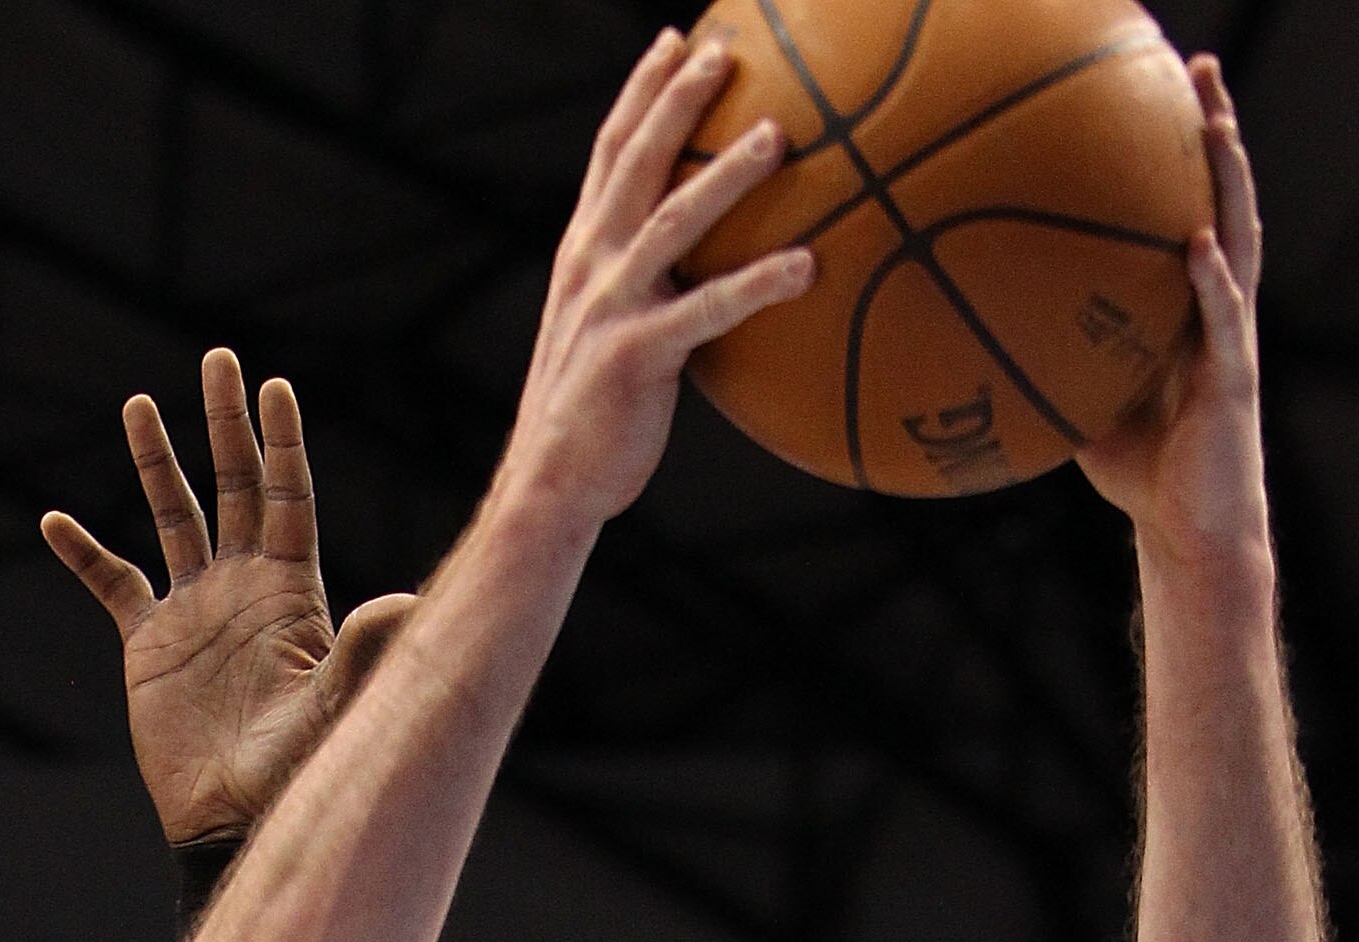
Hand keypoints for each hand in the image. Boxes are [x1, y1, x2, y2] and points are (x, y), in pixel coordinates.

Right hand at [42, 356, 414, 846]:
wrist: (233, 823)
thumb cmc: (295, 772)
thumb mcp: (338, 709)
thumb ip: (369, 653)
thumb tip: (410, 602)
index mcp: (291, 593)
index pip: (288, 498)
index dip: (282, 444)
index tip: (276, 385)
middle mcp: (243, 590)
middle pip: (233, 487)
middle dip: (225, 425)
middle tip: (220, 359)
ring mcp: (194, 613)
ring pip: (172, 518)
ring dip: (154, 464)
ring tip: (136, 404)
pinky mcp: (149, 645)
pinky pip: (112, 584)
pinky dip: (83, 553)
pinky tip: (54, 520)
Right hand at [494, 28, 815, 541]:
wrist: (550, 481)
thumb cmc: (591, 416)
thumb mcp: (607, 336)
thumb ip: (646, 292)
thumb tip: (704, 276)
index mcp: (583, 252)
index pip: (610, 151)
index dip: (641, 91)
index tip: (674, 41)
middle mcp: (591, 264)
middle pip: (637, 160)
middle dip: (679, 98)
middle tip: (727, 51)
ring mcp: (612, 305)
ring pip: (674, 220)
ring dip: (726, 174)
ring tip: (778, 134)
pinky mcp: (639, 355)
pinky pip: (709, 309)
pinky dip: (759, 284)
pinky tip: (808, 266)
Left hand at [1078, 58, 1268, 566]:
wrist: (1189, 533)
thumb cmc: (1140, 475)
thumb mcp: (1082, 405)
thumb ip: (1050, 362)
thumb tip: (975, 337)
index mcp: (1187, 308)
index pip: (1190, 210)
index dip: (1182, 153)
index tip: (1160, 90)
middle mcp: (1218, 310)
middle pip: (1224, 200)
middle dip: (1216, 133)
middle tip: (1201, 68)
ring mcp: (1232, 340)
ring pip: (1241, 241)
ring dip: (1231, 181)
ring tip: (1217, 125)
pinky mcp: (1234, 381)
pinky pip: (1223, 321)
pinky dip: (1212, 281)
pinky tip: (1198, 244)